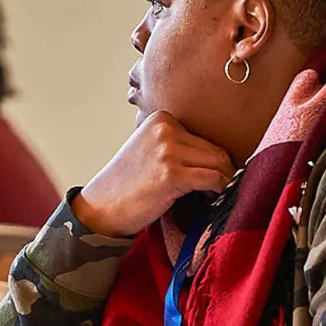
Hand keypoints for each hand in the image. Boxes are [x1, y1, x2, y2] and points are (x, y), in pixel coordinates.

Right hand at [71, 111, 236, 236]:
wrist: (102, 207)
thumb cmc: (129, 183)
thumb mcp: (150, 149)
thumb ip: (177, 144)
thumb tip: (219, 155)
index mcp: (161, 119)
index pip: (205, 136)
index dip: (213, 159)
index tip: (210, 176)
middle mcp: (165, 130)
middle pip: (216, 149)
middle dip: (223, 171)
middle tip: (218, 189)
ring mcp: (168, 151)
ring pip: (219, 163)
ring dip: (224, 181)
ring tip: (213, 194)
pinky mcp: (172, 174)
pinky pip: (213, 179)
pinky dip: (219, 190)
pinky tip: (210, 198)